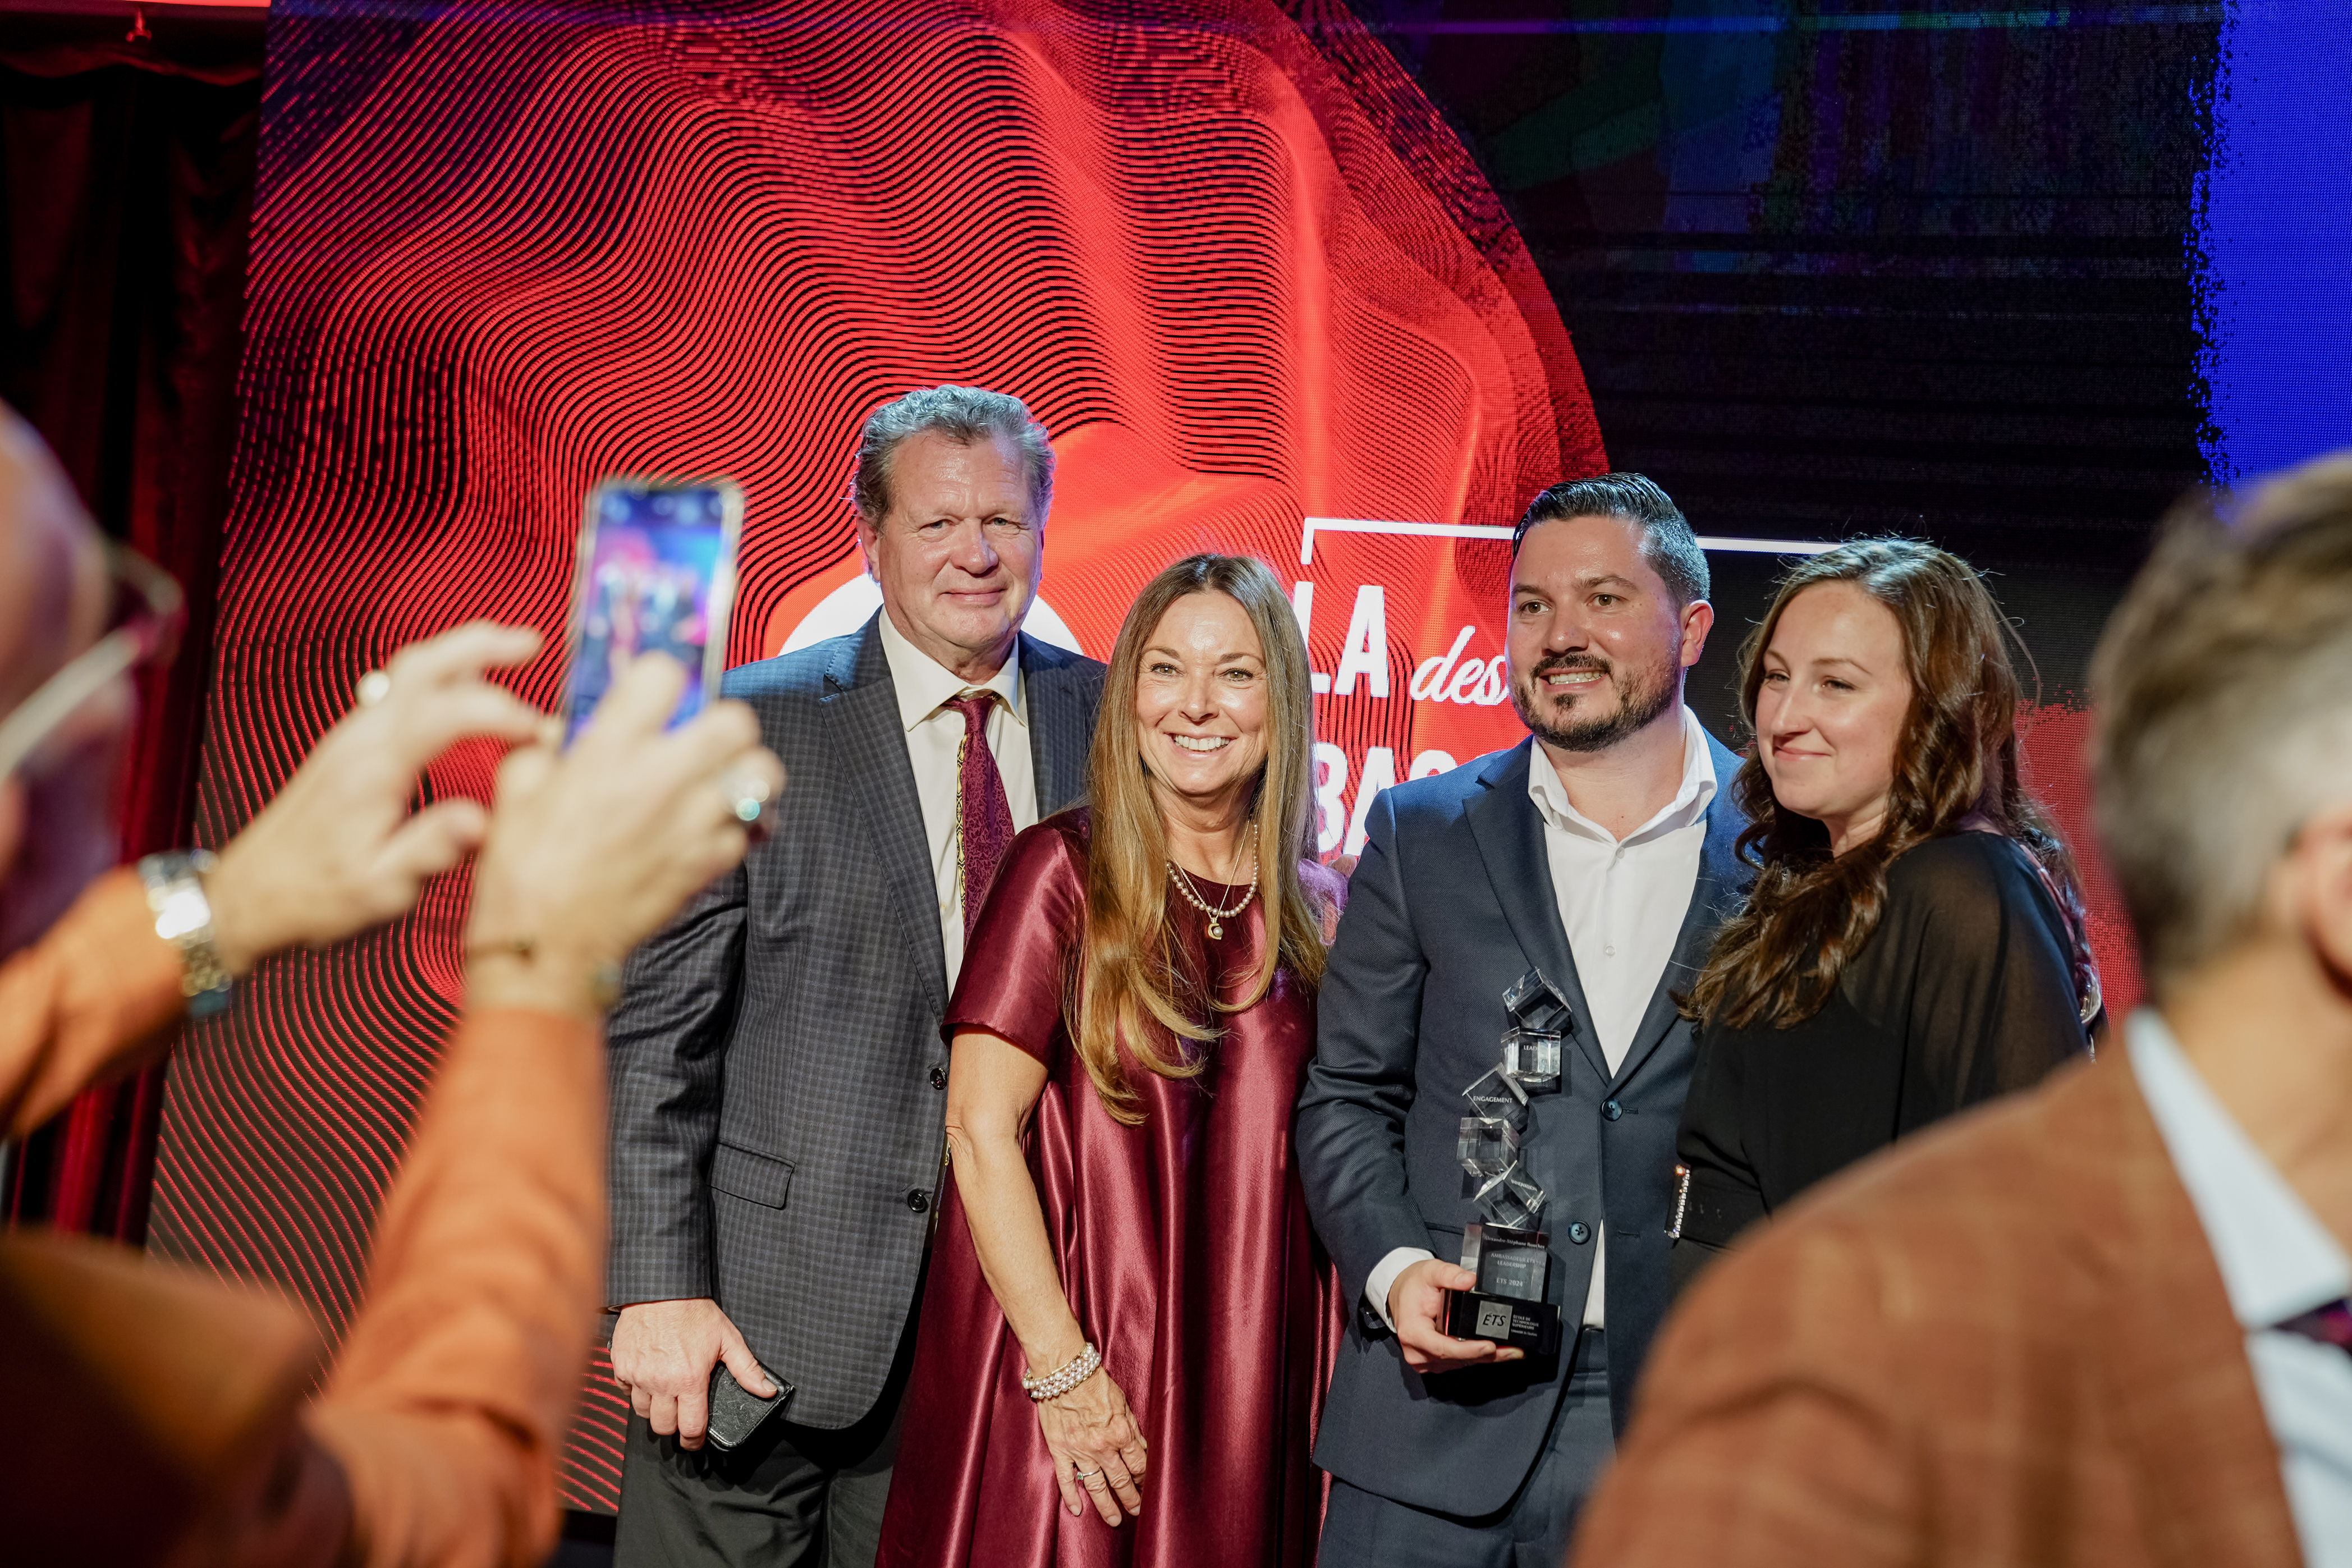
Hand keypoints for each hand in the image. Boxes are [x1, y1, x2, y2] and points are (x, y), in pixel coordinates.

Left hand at [205, 622, 546, 972]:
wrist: (248, 894)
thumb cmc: (313, 896)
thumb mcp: (378, 888)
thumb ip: (431, 849)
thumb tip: (484, 819)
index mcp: (373, 772)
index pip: (446, 715)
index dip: (501, 713)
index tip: (541, 733)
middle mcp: (361, 740)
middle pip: (423, 666)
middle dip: (482, 646)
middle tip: (533, 644)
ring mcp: (352, 736)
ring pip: (410, 670)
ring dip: (463, 652)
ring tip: (512, 650)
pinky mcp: (351, 744)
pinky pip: (400, 689)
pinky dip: (442, 673)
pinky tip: (466, 685)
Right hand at [465, 653, 783, 1016]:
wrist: (543, 948)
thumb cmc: (524, 876)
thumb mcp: (515, 792)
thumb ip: (545, 749)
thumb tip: (564, 732)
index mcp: (609, 750)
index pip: (665, 676)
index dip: (663, 678)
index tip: (656, 692)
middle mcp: (660, 779)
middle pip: (736, 719)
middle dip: (723, 721)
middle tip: (702, 735)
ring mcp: (692, 823)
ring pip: (761, 774)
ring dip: (746, 772)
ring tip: (720, 779)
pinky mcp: (708, 865)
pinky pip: (749, 831)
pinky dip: (738, 827)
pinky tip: (710, 828)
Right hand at [609, 1297, 775, 1449]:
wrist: (660, 1288)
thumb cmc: (694, 1311)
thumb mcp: (727, 1338)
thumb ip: (746, 1369)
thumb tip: (766, 1391)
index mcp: (689, 1381)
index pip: (690, 1427)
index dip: (695, 1440)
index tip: (696, 1441)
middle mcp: (660, 1384)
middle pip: (662, 1427)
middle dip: (673, 1428)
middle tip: (681, 1418)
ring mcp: (637, 1376)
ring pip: (641, 1413)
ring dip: (654, 1410)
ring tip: (665, 1398)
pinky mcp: (620, 1366)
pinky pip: (625, 1391)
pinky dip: (635, 1390)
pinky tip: (647, 1379)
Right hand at [1035, 1360, 1148, 1525]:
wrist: (1063, 1371)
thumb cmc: (1094, 1382)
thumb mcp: (1122, 1401)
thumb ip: (1132, 1426)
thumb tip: (1142, 1447)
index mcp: (1120, 1433)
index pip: (1138, 1464)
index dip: (1144, 1477)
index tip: (1148, 1486)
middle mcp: (1102, 1447)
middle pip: (1121, 1480)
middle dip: (1131, 1498)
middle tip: (1137, 1510)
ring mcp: (1079, 1452)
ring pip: (1096, 1487)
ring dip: (1107, 1506)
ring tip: (1114, 1520)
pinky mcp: (1060, 1451)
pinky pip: (1065, 1479)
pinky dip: (1070, 1497)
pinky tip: (1077, 1510)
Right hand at [1389, 1258, 1522, 1374]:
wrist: (1401, 1294)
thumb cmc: (1414, 1285)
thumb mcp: (1430, 1272)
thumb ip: (1449, 1274)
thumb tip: (1470, 1280)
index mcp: (1413, 1332)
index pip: (1443, 1348)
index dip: (1469, 1350)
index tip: (1490, 1346)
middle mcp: (1418, 1352)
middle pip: (1457, 1359)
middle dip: (1488, 1356)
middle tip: (1515, 1351)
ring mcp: (1425, 1360)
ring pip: (1461, 1363)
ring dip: (1486, 1358)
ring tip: (1512, 1350)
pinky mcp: (1434, 1362)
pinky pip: (1459, 1362)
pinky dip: (1477, 1357)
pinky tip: (1497, 1351)